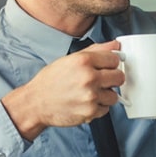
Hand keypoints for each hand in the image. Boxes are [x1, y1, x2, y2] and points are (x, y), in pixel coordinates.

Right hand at [1, 40, 124, 139]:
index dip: (111, 63)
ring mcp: (90, 96)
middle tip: (100, 81)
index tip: (106, 67)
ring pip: (114, 95)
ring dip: (105, 95)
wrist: (36, 103)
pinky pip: (106, 109)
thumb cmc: (50, 81)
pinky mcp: (90, 111)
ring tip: (90, 93)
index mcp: (84, 60)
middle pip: (119, 77)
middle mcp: (89, 77)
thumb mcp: (70, 59)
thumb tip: (116, 45)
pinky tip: (85, 102)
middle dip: (112, 79)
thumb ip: (96, 50)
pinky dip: (98, 107)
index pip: (115, 59)